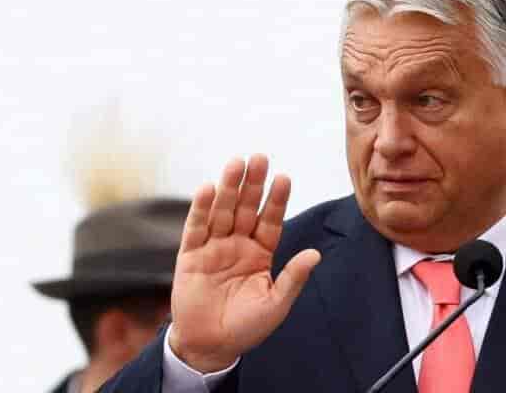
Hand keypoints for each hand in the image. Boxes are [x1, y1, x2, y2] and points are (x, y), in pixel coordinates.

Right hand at [168, 154, 320, 372]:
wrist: (211, 347)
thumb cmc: (246, 327)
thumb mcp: (275, 304)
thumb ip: (293, 278)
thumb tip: (315, 254)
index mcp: (260, 253)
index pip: (270, 221)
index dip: (277, 200)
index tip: (284, 178)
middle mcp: (237, 245)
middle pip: (246, 208)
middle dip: (253, 184)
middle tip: (260, 158)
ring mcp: (213, 248)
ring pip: (222, 212)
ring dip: (229, 188)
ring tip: (237, 163)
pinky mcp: (190, 256)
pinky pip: (196, 229)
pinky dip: (201, 209)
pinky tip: (209, 189)